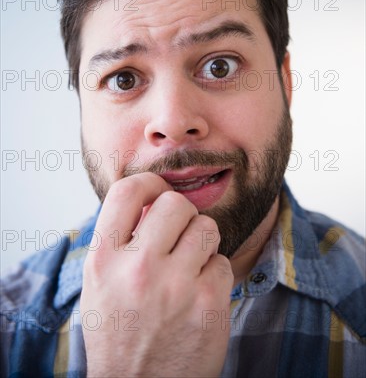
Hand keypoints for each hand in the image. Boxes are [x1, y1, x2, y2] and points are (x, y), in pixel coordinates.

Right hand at [80, 172, 233, 376]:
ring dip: (202, 242)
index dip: (148, 182)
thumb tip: (150, 199)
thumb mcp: (100, 282)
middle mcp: (138, 268)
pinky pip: (223, 261)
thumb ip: (120, 239)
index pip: (128, 191)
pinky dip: (215, 274)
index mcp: (104, 259)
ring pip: (206, 227)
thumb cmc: (119, 331)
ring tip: (189, 266)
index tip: (156, 192)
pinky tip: (198, 295)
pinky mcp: (208, 302)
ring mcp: (176, 285)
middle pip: (176, 203)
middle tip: (178, 236)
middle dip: (181, 215)